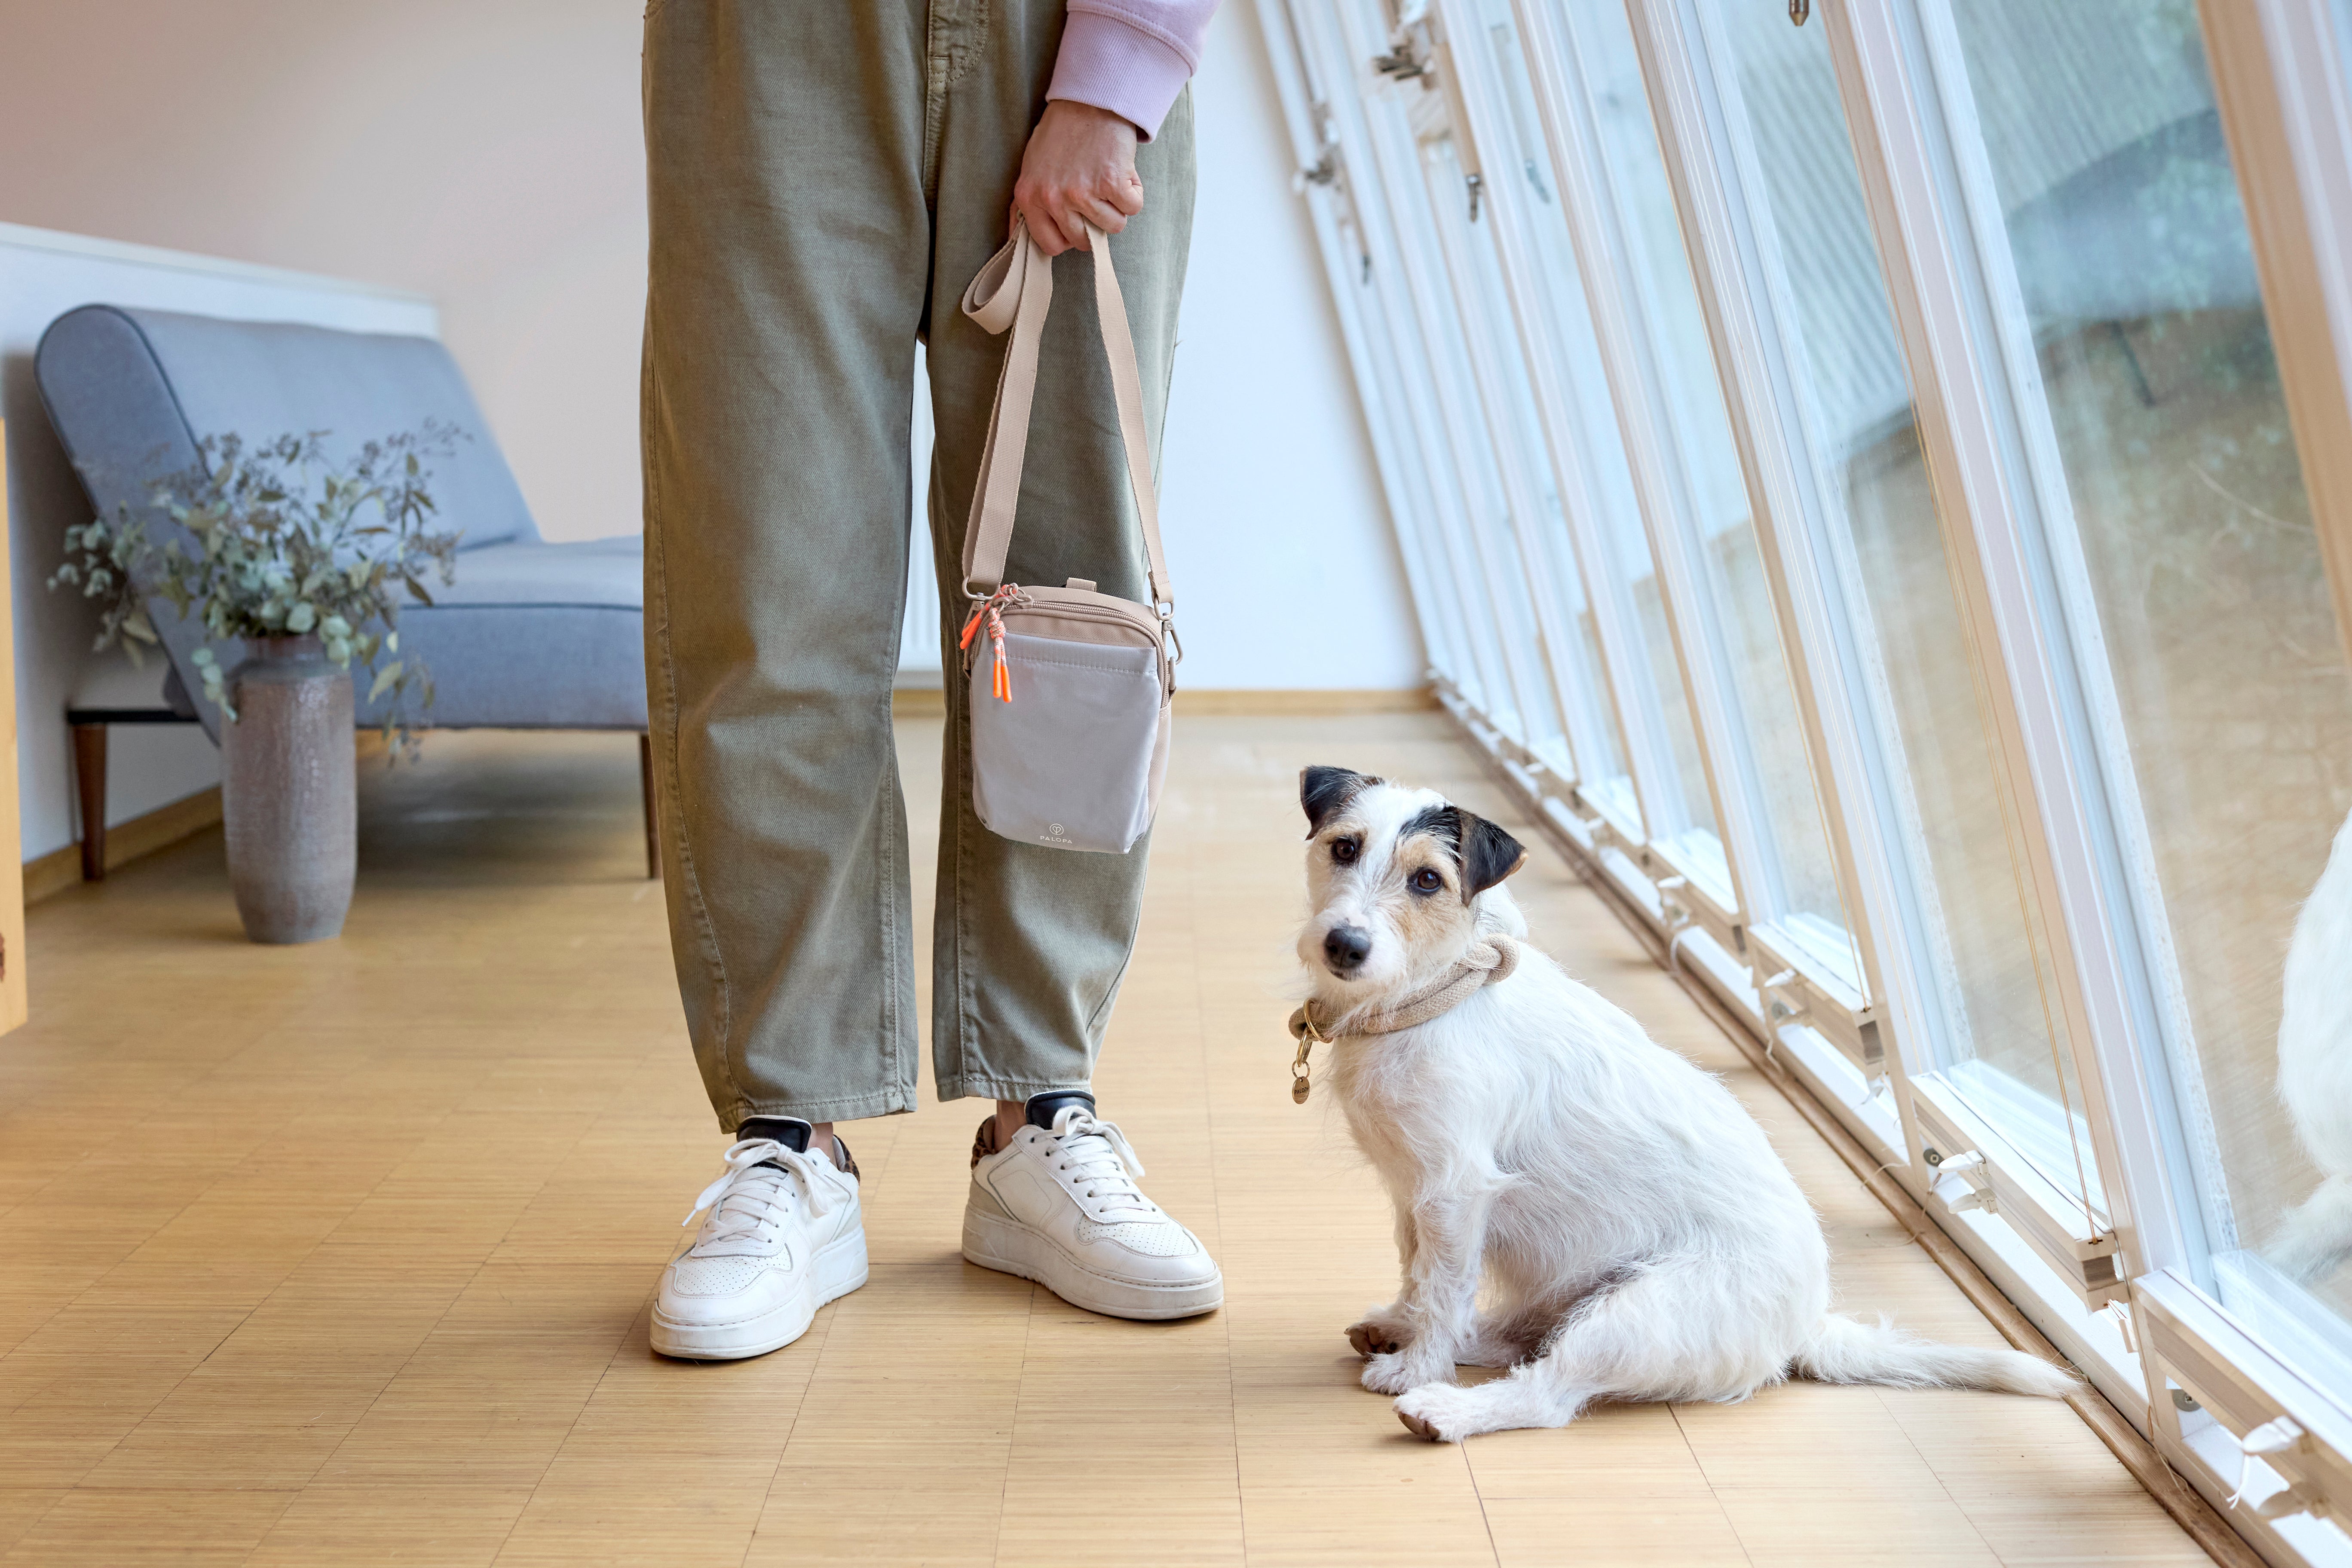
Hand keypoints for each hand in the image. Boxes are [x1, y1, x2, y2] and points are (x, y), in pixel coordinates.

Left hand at [1013, 100, 1143, 256]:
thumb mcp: (1032, 169)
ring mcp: (1082, 192)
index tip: (1076, 221)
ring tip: (1107, 179)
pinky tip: (1122, 172)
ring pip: (1113, 226)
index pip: (1051, 246)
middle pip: (1084, 241)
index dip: (1069, 237)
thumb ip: (1027, 205)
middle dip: (1095, 222)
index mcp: (1029, 197)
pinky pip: (1132, 208)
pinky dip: (1133, 193)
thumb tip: (1021, 236)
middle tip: (1095, 194)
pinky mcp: (1110, 183)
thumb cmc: (1061, 134)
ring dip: (1117, 207)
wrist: (1089, 100)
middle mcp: (1053, 198)